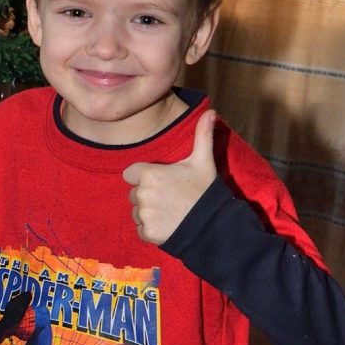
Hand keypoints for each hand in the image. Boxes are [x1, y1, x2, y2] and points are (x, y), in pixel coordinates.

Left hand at [121, 110, 217, 244]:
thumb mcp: (203, 161)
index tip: (161, 180)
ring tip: (170, 211)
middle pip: (134, 192)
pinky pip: (140, 227)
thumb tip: (211, 111)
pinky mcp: (146, 232)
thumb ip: (202, 135)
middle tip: (170, 197)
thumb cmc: (205, 190)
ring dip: (149, 211)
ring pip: (136, 211)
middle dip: (148, 194)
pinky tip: (168, 224)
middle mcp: (141, 194)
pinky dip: (151, 228)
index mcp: (149, 174)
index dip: (144, 176)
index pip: (131, 173)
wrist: (214, 225)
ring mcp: (143, 214)